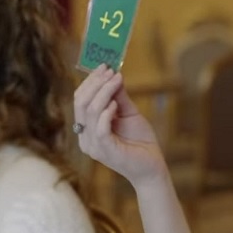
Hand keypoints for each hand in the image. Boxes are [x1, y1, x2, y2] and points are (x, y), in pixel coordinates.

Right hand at [73, 65, 166, 186]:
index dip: (90, 81)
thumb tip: (114, 74)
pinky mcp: (104, 151)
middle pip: (80, 103)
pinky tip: (116, 105)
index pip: (79, 99)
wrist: (152, 166)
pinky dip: (106, 112)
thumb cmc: (140, 141)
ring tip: (117, 81)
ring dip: (103, 92)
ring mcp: (93, 145)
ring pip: (89, 111)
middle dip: (95, 83)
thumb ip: (119, 97)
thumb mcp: (129, 113)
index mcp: (87, 127)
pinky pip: (99, 128)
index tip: (104, 66)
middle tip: (110, 71)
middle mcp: (85, 136)